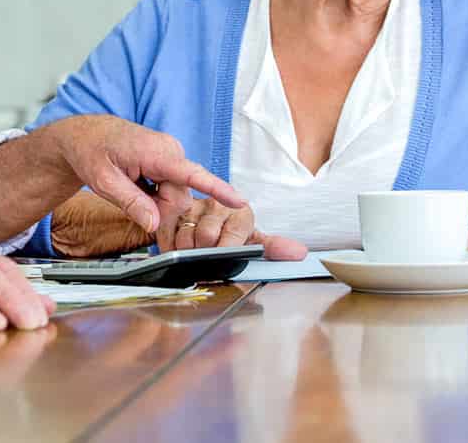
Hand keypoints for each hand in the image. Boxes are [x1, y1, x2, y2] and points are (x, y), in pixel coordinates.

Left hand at [52, 115, 245, 235]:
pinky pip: (170, 187)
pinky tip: (138, 186)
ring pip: (174, 194)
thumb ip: (130, 203)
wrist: (84, 134)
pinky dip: (155, 194)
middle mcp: (169, 150)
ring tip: (129, 190)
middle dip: (159, 210)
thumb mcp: (103, 181)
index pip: (192, 174)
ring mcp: (170, 154)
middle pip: (178, 196)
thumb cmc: (91, 150)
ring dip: (155, 202)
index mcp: (156, 152)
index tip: (239, 201)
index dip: (217, 189)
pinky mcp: (168, 160)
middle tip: (131, 206)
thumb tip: (154, 224)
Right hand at [155, 198, 307, 260]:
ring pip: (185, 238)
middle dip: (205, 254)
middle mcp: (216, 206)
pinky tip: (176, 252)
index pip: (232, 236)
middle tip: (207, 261)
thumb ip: (274, 248)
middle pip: (206, 237)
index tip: (223, 259)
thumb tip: (300, 254)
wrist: (212, 218)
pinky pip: (167, 235)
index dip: (227, 251)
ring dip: (187, 253)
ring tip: (193, 256)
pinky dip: (170, 248)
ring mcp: (193, 208)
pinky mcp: (173, 211)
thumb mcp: (254, 239)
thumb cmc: (235, 234)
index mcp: (240, 212)